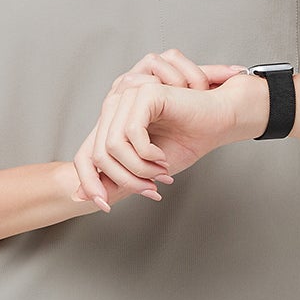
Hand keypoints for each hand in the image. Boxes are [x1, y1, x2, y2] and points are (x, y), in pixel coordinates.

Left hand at [68, 50, 249, 211]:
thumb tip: (79, 196)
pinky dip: (147, 154)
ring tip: (162, 173)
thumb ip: (115, 180)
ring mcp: (127, 96)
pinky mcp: (144, 93)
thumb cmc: (187, 141)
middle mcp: (114, 106)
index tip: (105, 206)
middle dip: (125, 180)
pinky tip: (163, 158)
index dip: (89, 182)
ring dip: (139, 168)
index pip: (84, 156)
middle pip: (99, 154)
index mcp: (111, 123)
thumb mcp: (145, 169)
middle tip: (152, 191)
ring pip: (113, 146)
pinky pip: (132, 133)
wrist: (220, 120)